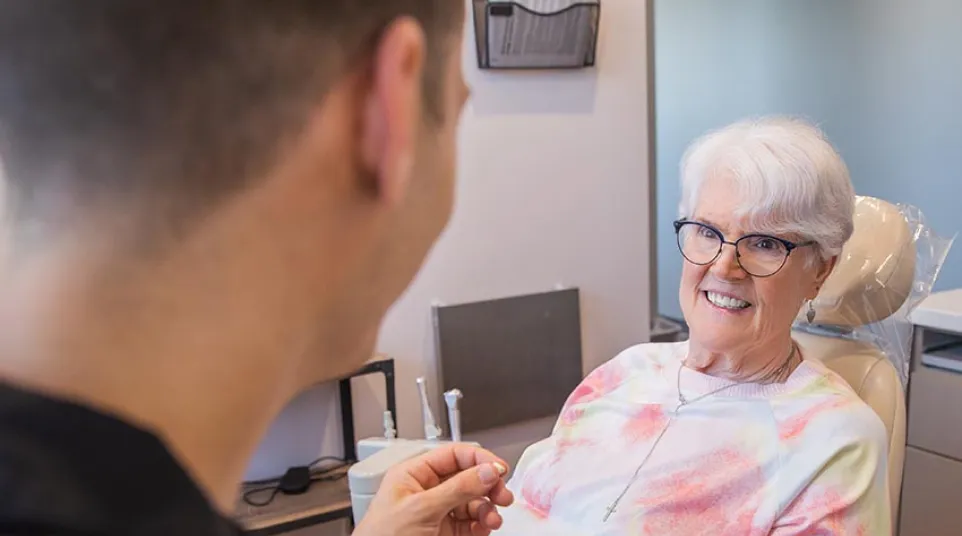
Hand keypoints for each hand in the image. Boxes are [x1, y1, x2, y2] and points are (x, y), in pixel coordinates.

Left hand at [353, 443, 514, 535]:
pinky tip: (484, 527)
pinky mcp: (445, 533)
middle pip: (468, 478)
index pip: (453, 456)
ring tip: (492, 518)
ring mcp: (437, 513)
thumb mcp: (421, 508)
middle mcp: (426, 491)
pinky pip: (471, 523)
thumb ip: (457, 488)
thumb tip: (487, 470)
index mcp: (414, 474)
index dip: (478, 459)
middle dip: (487, 486)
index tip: (499, 469)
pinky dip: (482, 525)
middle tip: (502, 495)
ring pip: (472, 502)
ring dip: (487, 509)